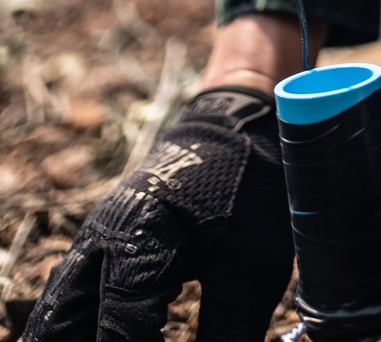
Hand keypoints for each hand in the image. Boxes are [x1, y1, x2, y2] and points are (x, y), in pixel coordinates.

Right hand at [24, 88, 292, 341]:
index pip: (118, 331)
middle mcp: (102, 240)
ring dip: (72, 335)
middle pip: (64, 323)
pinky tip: (102, 336)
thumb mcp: (252, 268)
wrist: (237, 127)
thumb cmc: (249, 191)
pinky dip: (76, 325)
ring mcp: (94, 239)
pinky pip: (69, 296)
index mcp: (139, 241)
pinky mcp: (99, 243)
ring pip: (58, 311)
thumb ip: (228, 334)